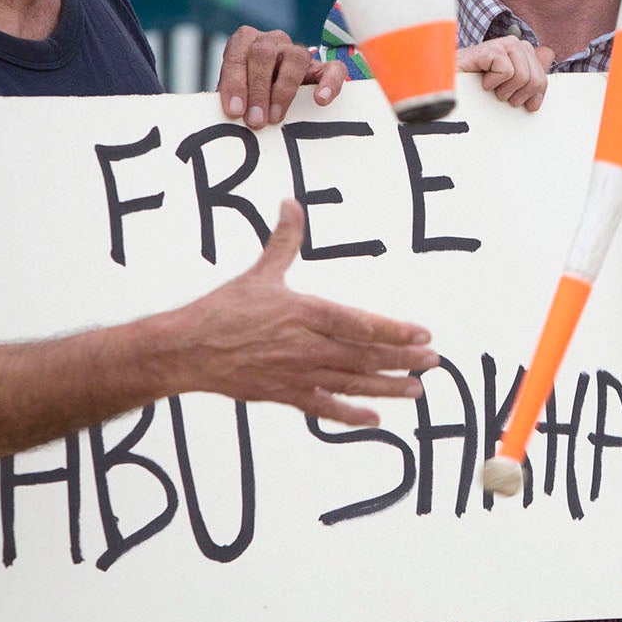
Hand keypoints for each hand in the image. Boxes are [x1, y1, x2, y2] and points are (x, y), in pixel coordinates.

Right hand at [169, 199, 435, 426]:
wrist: (188, 350)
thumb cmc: (224, 310)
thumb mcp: (259, 272)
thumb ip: (284, 240)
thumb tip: (291, 203)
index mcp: (305, 312)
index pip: (360, 323)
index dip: (394, 331)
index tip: (423, 334)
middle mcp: (307, 346)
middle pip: (364, 355)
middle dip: (403, 360)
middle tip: (432, 362)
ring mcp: (298, 373)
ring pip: (352, 383)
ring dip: (387, 387)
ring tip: (416, 390)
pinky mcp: (284, 394)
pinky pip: (324, 407)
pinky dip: (351, 414)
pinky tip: (374, 418)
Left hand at [217, 26, 346, 127]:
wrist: (273, 93)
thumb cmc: (248, 94)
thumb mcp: (236, 93)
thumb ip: (234, 99)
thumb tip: (231, 116)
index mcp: (246, 41)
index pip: (237, 54)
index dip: (235, 83)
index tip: (235, 111)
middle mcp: (272, 40)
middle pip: (264, 54)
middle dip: (258, 89)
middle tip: (255, 120)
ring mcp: (298, 52)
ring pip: (296, 57)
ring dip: (284, 90)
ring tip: (276, 118)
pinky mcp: (322, 67)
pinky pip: (333, 68)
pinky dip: (329, 83)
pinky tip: (320, 100)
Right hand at [457, 37, 552, 111]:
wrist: (446, 87)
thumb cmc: (474, 88)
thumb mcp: (506, 86)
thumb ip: (529, 73)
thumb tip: (549, 54)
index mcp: (521, 52)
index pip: (542, 79)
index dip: (532, 96)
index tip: (518, 102)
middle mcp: (513, 43)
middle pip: (536, 79)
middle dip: (518, 95)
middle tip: (499, 94)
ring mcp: (500, 44)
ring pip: (522, 76)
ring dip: (504, 91)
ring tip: (489, 87)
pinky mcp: (488, 48)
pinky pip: (506, 71)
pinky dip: (492, 83)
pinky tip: (481, 80)